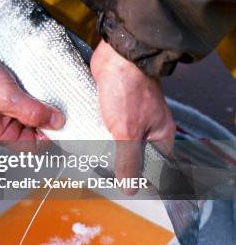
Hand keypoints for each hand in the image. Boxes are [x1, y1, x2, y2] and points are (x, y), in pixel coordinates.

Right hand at [0, 36, 64, 141]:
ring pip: (31, 110)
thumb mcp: (8, 99)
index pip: (30, 144)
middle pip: (33, 127)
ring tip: (56, 95)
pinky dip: (36, 91)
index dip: (49, 137)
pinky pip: (26, 95)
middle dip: (48, 118)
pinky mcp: (6, 88)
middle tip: (65, 107)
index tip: (66, 124)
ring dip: (43, 103)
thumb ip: (34, 113)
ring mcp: (3, 104)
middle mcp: (1, 121)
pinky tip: (45, 85)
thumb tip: (58, 123)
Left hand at [90, 40, 175, 192]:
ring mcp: (131, 116)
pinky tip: (85, 142)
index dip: (141, 179)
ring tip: (89, 162)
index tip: (124, 189)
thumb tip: (129, 187)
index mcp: (160, 135)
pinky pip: (107, 127)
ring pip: (118, 141)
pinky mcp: (114, 107)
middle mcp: (148, 127)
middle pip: (135, 155)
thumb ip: (128, 160)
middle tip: (101, 177)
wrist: (116, 55)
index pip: (155, 167)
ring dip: (105, 149)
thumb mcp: (128, 131)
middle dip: (119, 165)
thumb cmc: (128, 88)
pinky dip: (97, 133)